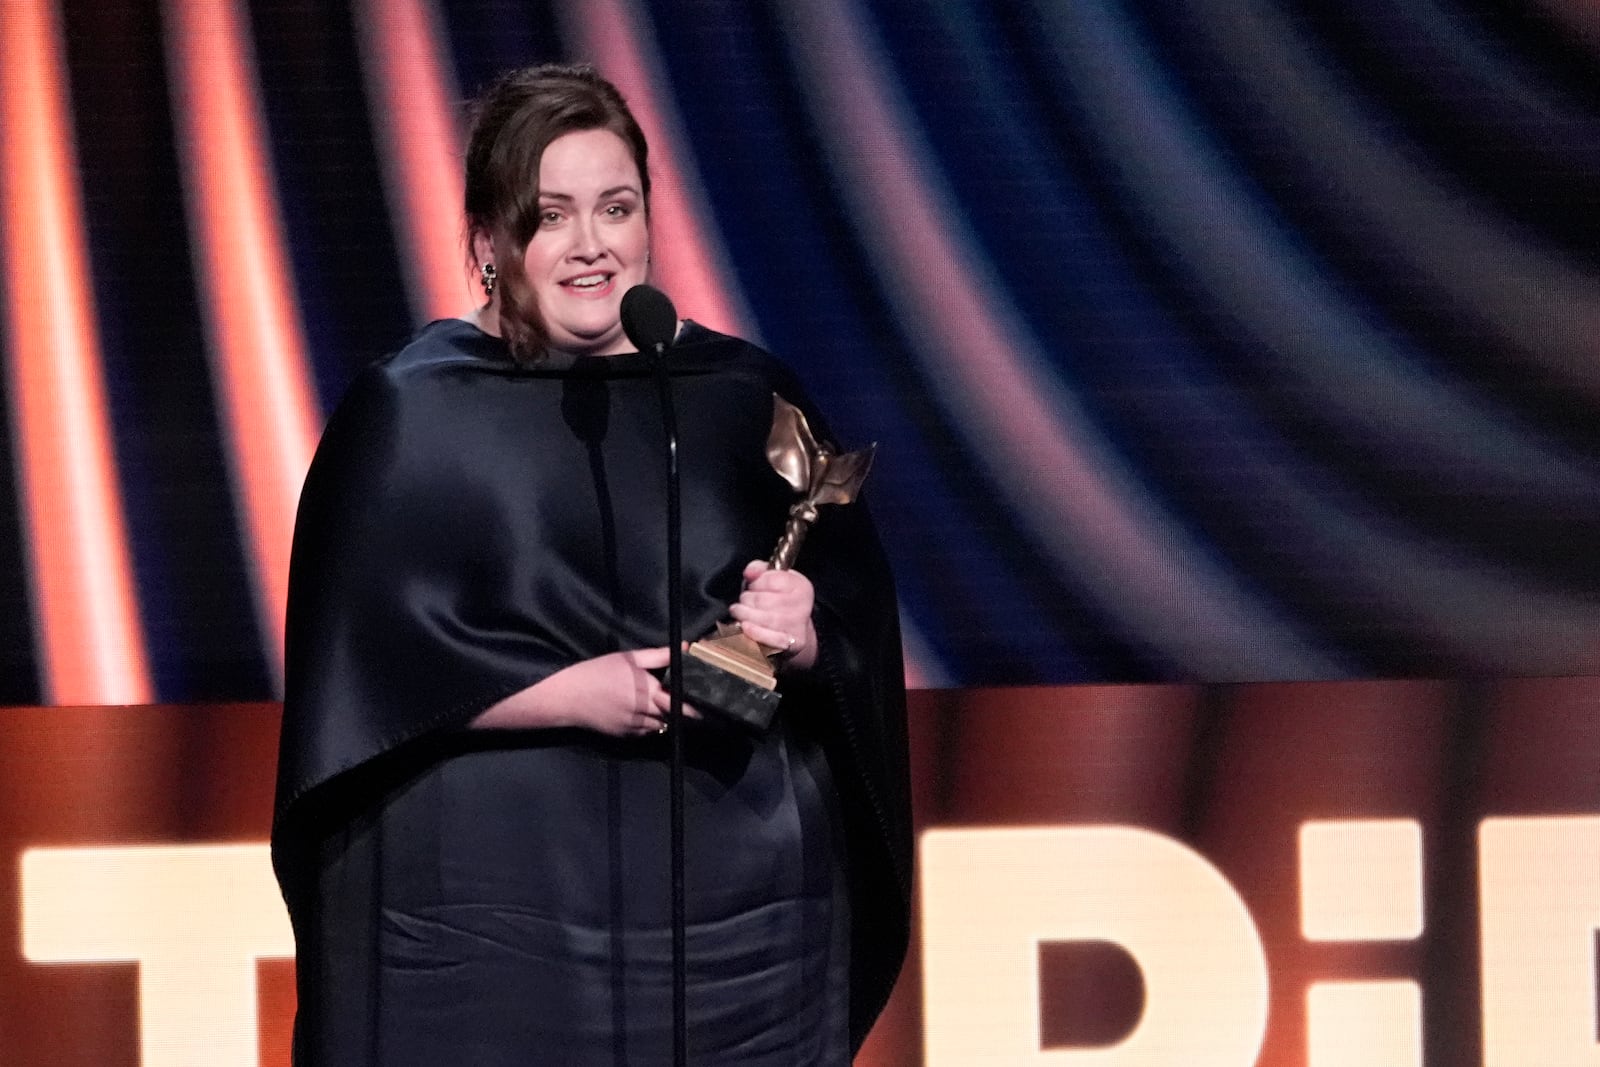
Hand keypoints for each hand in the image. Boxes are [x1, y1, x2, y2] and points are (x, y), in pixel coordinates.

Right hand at [474, 647, 700, 735]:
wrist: (567, 697)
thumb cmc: (598, 672)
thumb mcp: (629, 658)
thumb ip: (659, 655)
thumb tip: (685, 647)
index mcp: (647, 692)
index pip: (680, 703)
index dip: (697, 706)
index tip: (711, 704)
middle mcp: (644, 713)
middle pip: (673, 716)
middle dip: (685, 713)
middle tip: (700, 709)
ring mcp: (634, 727)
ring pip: (660, 725)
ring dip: (666, 718)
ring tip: (670, 707)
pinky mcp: (624, 736)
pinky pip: (645, 731)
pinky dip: (650, 724)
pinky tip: (646, 713)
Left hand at [727, 560, 817, 669]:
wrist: (794, 633)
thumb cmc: (780, 603)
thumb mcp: (774, 580)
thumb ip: (760, 570)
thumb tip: (750, 572)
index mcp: (801, 586)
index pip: (768, 579)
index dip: (755, 583)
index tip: (754, 587)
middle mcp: (802, 605)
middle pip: (760, 599)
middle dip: (746, 600)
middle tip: (746, 603)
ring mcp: (796, 626)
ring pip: (758, 617)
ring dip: (743, 615)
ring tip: (740, 613)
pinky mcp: (790, 644)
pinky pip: (765, 637)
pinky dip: (752, 631)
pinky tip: (745, 627)